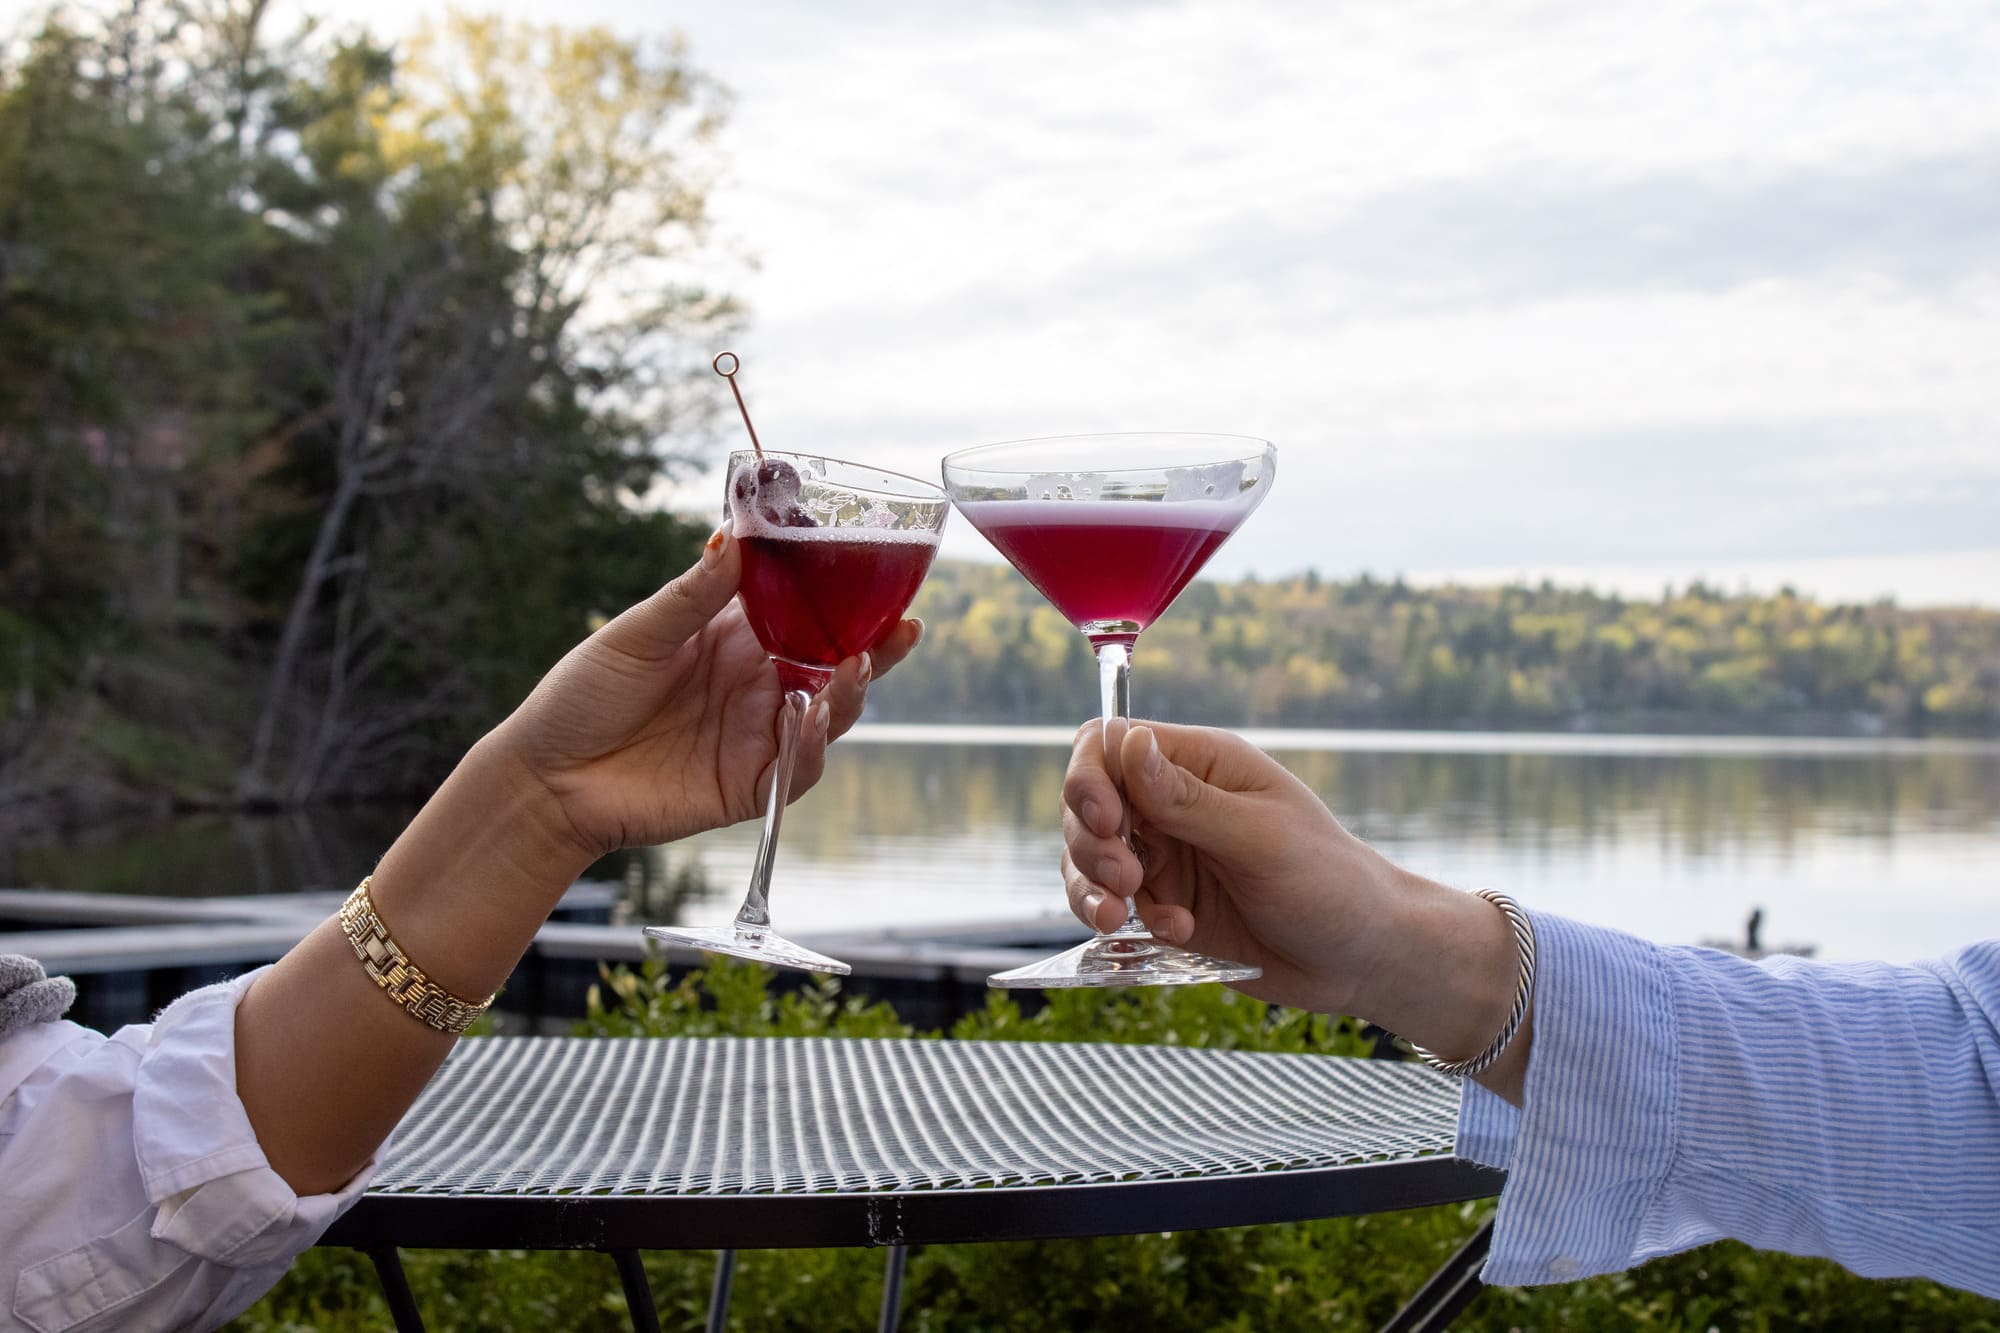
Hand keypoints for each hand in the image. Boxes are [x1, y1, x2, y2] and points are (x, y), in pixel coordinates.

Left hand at [495, 522, 922, 858]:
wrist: (546, 777)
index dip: (847, 600)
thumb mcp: (637, 634)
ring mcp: (757, 737)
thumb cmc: (583, 697)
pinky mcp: (749, 786)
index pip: (806, 614)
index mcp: (735, 640)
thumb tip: (734, 538)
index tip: (883, 577)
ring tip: (856, 668)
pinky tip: (810, 722)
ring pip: (828, 716)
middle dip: (876, 649)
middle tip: (903, 630)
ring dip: (850, 694)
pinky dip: (812, 747)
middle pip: (834, 666)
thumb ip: (694, 596)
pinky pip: (797, 769)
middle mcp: (757, 686)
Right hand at [1063, 721, 1530, 1088]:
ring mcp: (1166, 856)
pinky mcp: (1163, 905)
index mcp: (1201, 765)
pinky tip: (1173, 933)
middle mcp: (1173, 804)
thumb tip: (1125, 744)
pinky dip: (1120, 924)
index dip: (1089, 778)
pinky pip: (1109, 906)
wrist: (1361, 958)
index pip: (1109, 744)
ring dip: (1092, 887)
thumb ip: (1187, 799)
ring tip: (1122, 917)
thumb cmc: (1329, 883)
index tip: (1108, 823)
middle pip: (1087, 803)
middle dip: (1090, 844)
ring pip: (1087, 858)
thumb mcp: (1260, 839)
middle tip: (1126, 881)